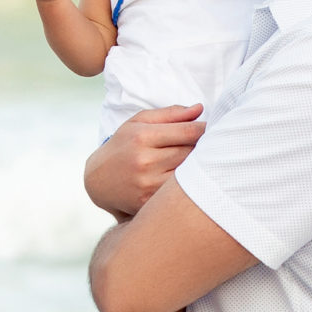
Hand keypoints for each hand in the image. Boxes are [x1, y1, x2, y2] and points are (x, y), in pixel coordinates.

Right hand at [84, 104, 204, 216]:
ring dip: (198, 167)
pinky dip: (188, 185)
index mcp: (142, 136)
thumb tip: (200, 109)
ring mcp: (147, 184)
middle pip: (191, 153)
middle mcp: (144, 161)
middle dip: (203, 147)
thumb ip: (170, 114)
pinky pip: (179, 191)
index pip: (187, 131)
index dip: (206, 130)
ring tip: (200, 161)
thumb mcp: (138, 123)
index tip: (214, 129)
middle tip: (211, 144)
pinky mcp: (148, 202)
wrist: (97, 181)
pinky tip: (188, 179)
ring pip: (188, 173)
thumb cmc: (122, 147)